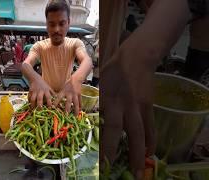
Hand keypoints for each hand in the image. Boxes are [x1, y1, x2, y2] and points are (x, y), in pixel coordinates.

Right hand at [28, 77, 54, 107]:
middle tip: (40, 110)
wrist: (35, 79)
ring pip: (33, 99)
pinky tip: (30, 105)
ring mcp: (34, 91)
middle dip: (40, 104)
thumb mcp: (49, 89)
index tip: (50, 108)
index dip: (49, 102)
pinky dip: (29, 102)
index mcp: (46, 90)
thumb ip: (53, 95)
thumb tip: (58, 101)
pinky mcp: (30, 91)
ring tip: (33, 109)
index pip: (48, 97)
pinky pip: (29, 98)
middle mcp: (40, 91)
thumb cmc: (44, 86)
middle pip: (40, 98)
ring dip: (32, 104)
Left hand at [54, 76, 81, 114]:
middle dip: (67, 108)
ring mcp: (75, 94)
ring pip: (76, 103)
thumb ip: (60, 95)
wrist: (76, 79)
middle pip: (68, 102)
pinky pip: (80, 101)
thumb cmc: (67, 85)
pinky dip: (80, 106)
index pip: (59, 97)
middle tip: (66, 114)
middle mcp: (69, 93)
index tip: (53, 107)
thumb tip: (56, 103)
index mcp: (64, 91)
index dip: (56, 102)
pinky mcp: (79, 95)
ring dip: (75, 109)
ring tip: (75, 115)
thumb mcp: (62, 89)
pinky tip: (80, 111)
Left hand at [101, 49, 155, 178]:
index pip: (109, 127)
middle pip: (128, 133)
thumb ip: (100, 104)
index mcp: (110, 101)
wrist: (137, 57)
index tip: (104, 161)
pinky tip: (149, 151)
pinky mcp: (149, 106)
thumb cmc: (114, 70)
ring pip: (142, 133)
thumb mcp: (101, 86)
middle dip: (128, 154)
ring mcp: (139, 107)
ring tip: (141, 168)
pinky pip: (151, 127)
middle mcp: (125, 106)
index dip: (107, 145)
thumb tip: (98, 121)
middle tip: (130, 173)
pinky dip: (151, 140)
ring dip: (142, 152)